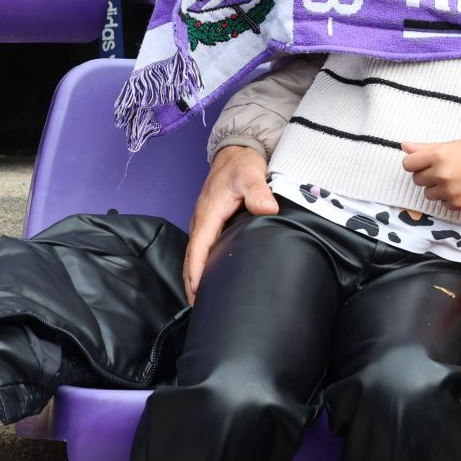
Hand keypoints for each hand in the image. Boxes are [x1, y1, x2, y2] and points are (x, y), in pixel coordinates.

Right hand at [185, 145, 276, 303]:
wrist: (236, 152)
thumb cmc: (242, 164)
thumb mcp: (251, 175)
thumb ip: (259, 192)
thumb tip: (268, 208)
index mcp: (208, 215)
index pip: (198, 250)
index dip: (197, 273)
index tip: (198, 294)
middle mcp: (202, 222)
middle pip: (192, 259)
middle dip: (193, 284)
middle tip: (201, 309)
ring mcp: (205, 223)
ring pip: (197, 255)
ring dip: (197, 277)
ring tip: (204, 301)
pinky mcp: (212, 224)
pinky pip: (203, 249)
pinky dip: (202, 266)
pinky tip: (211, 278)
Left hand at [402, 138, 460, 209]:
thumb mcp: (451, 145)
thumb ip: (425, 147)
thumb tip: (404, 145)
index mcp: (438, 155)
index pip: (409, 164)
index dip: (416, 163)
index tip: (426, 162)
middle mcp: (441, 174)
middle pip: (417, 180)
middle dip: (427, 175)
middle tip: (445, 169)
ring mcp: (448, 191)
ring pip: (428, 194)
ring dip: (437, 188)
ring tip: (455, 179)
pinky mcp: (456, 204)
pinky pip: (442, 203)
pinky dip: (449, 198)